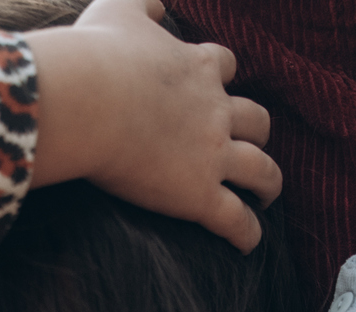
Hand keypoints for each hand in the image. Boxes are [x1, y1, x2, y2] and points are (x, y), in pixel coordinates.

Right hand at [26, 0, 280, 249]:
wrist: (86, 99)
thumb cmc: (95, 54)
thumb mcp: (118, 6)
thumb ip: (141, 2)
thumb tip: (156, 5)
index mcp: (197, 66)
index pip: (224, 66)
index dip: (220, 76)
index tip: (211, 84)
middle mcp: (215, 109)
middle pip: (255, 119)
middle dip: (256, 130)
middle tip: (250, 143)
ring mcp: (212, 154)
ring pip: (261, 169)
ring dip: (268, 182)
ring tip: (266, 194)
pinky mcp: (198, 195)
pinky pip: (235, 219)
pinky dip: (247, 233)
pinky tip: (248, 244)